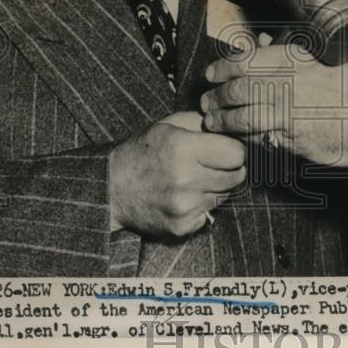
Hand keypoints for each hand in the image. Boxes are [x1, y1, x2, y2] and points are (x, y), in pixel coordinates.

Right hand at [108, 111, 245, 236]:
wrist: (111, 189)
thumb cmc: (143, 152)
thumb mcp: (169, 124)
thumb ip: (203, 121)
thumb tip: (234, 125)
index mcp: (183, 148)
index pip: (236, 154)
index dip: (236, 150)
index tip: (228, 148)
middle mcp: (185, 179)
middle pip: (236, 177)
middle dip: (231, 169)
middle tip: (215, 164)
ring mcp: (184, 206)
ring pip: (225, 196)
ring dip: (218, 187)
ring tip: (197, 178)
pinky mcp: (182, 226)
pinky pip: (210, 214)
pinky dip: (203, 205)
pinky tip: (187, 196)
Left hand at [201, 45, 347, 167]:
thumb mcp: (330, 55)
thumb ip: (296, 49)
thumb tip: (268, 41)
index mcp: (294, 59)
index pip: (243, 60)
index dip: (221, 68)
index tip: (211, 74)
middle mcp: (287, 84)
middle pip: (237, 90)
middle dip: (216, 96)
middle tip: (206, 101)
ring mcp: (290, 113)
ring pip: (243, 117)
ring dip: (224, 121)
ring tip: (214, 122)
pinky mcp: (295, 140)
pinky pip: (261, 140)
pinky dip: (245, 139)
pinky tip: (240, 138)